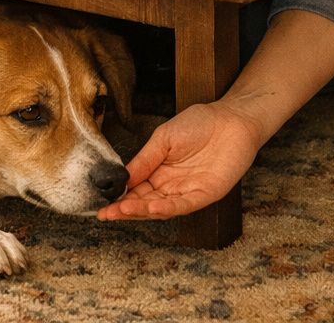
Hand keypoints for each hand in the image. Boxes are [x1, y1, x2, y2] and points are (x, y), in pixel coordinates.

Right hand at [96, 101, 264, 220]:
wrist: (231, 118)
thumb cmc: (199, 124)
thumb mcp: (163, 138)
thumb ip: (144, 160)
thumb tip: (122, 178)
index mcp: (159, 172)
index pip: (136, 190)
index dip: (120, 199)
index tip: (102, 205)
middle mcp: (172, 186)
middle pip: (145, 204)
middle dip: (125, 210)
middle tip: (106, 214)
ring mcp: (188, 192)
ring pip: (161, 208)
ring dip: (141, 212)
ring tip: (121, 211)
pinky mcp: (205, 195)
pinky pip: (183, 205)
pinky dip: (166, 208)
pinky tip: (150, 208)